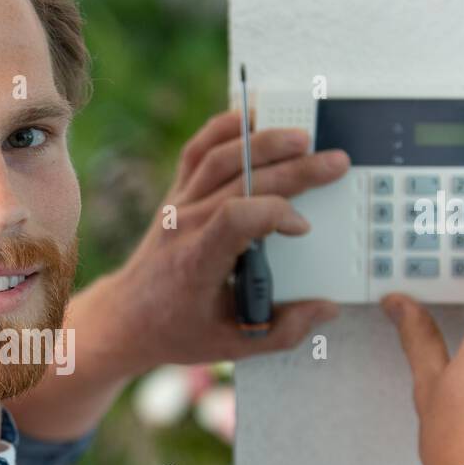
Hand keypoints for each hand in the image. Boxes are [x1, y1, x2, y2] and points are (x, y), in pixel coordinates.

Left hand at [106, 110, 350, 373]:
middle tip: (335, 162)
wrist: (128, 317)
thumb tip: (327, 309)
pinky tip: (255, 119)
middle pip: (240, 179)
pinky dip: (224, 128)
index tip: (301, 228)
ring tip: (303, 137)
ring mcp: (177, 204)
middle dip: (294, 168)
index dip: (275, 213)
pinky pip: (198, 150)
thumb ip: (283, 330)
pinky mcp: (175, 194)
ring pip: (220, 156)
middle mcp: (185, 224)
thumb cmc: (179, 330)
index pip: (236, 217)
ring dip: (264, 140)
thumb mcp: (232, 345)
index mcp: (198, 261)